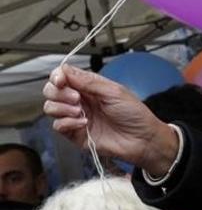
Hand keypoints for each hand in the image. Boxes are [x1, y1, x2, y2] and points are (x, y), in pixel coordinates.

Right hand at [43, 65, 178, 175]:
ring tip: (80, 111)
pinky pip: (57, 126)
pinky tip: (84, 123)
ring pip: (51, 107)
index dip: (57, 77)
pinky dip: (67, 123)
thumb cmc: (134, 114)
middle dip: (59, 93)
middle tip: (76, 98)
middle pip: (52, 91)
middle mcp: (80, 100)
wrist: (142, 139)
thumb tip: (66, 70)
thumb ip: (89, 81)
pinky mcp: (75, 133)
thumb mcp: (114, 92)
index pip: (64, 76)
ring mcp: (76, 116)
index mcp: (90, 87)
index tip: (60, 81)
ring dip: (62, 108)